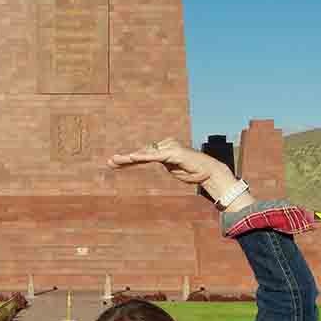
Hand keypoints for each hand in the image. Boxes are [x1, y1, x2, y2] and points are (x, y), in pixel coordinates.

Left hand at [108, 137, 234, 196]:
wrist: (210, 173)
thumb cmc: (194, 172)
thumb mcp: (174, 170)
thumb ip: (164, 165)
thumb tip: (156, 161)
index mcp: (164, 152)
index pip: (143, 156)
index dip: (129, 161)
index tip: (114, 163)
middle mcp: (166, 147)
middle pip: (142, 153)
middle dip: (125, 159)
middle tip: (110, 162)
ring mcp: (169, 148)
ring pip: (146, 154)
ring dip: (130, 158)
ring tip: (116, 160)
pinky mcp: (173, 153)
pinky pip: (155, 156)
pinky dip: (144, 156)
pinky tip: (132, 157)